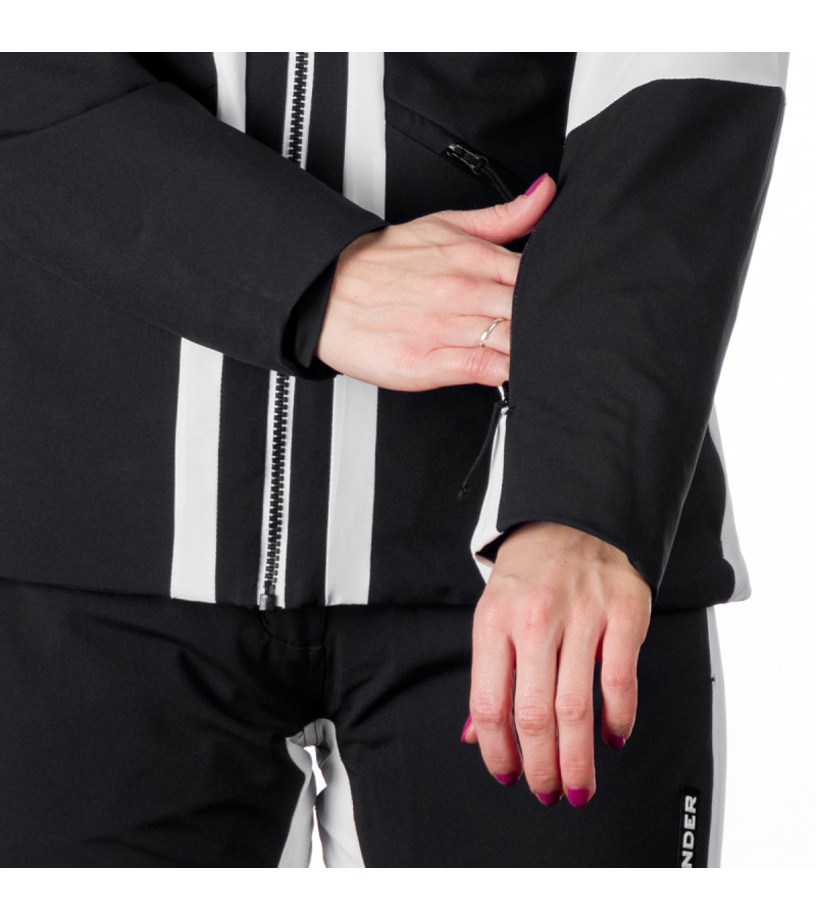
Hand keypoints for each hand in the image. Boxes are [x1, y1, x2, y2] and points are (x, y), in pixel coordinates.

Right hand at [316, 176, 555, 390]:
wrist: (326, 293)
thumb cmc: (382, 264)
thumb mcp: (445, 224)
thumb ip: (503, 216)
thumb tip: (545, 193)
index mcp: (471, 257)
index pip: (536, 276)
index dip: (554, 290)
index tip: (557, 299)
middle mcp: (462, 292)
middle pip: (530, 311)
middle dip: (546, 322)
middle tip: (550, 330)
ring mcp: (446, 329)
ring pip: (514, 340)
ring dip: (529, 348)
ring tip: (531, 353)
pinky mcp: (428, 364)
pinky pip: (485, 369)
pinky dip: (504, 371)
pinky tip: (506, 369)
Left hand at [462, 521, 651, 806]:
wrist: (573, 519)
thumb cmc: (529, 574)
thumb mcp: (493, 613)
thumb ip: (488, 674)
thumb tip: (475, 735)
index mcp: (494, 621)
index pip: (489, 702)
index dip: (497, 750)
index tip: (506, 775)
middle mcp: (535, 619)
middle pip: (534, 713)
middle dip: (540, 766)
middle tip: (547, 791)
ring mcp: (582, 616)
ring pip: (577, 707)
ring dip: (578, 758)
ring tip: (578, 785)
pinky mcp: (623, 614)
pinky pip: (620, 681)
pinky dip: (618, 719)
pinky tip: (612, 738)